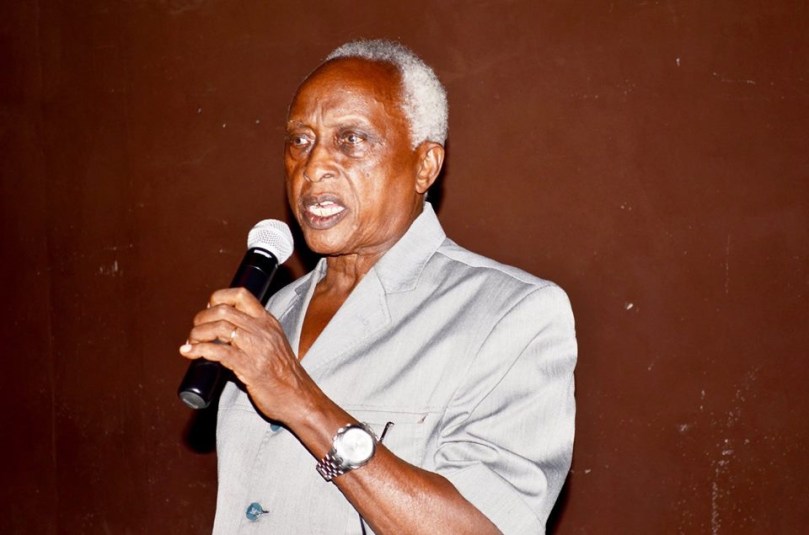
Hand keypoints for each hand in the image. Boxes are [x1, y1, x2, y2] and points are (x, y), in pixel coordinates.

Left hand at [179, 287, 316, 421]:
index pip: (241, 295)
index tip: (209, 308)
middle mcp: (262, 330)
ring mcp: (256, 347)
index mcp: (268, 321)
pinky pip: (218, 352)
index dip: (218, 297)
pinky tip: (189, 353)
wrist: (298, 396)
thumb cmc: (284, 373)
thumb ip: (255, 334)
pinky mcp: (249, 366)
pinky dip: (198, 351)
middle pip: (223, 310)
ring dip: (197, 334)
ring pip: (218, 328)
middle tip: (195, 331)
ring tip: (191, 343)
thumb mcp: (274, 343)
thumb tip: (224, 332)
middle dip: (202, 318)